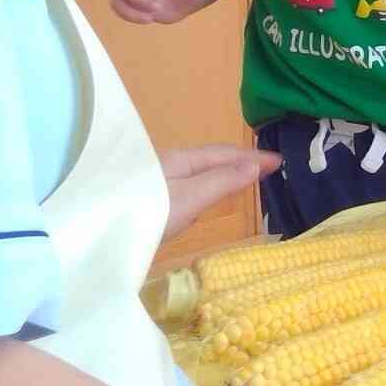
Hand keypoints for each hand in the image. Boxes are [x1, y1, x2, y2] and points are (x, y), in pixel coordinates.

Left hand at [159, 146, 281, 240]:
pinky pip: (193, 183)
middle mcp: (173, 164)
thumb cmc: (150, 212)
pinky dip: (211, 184)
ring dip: (228, 171)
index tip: (280, 160)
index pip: (226, 154)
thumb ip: (222, 181)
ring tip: (248, 175)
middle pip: (214, 159)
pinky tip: (211, 192)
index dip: (253, 156)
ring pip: (203, 171)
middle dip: (242, 161)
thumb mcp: (190, 197)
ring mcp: (163, 180)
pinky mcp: (156, 197)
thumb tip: (254, 166)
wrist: (105, 231)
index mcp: (183, 159)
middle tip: (269, 167)